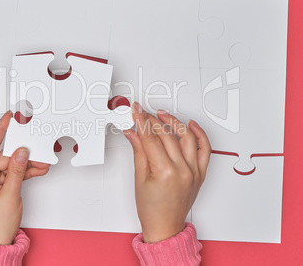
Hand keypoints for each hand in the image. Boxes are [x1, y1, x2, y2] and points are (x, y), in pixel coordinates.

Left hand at [0, 111, 49, 244]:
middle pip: (7, 155)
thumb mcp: (9, 195)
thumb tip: (21, 152)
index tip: (9, 117)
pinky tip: (39, 169)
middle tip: (37, 144)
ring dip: (29, 163)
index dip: (0, 130)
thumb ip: (16, 171)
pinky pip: (17, 173)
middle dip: (24, 152)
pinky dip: (28, 171)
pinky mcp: (4, 185)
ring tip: (43, 162)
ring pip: (15, 164)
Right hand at [124, 103, 210, 242]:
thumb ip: (138, 150)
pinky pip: (204, 149)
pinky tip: (191, 125)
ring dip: (174, 122)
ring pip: (186, 137)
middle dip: (152, 120)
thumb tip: (133, 133)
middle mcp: (183, 170)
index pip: (151, 138)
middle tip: (143, 113)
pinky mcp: (200, 173)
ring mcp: (194, 171)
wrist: (165, 226)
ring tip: (163, 115)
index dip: (141, 122)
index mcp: (165, 172)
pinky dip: (199, 134)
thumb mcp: (139, 178)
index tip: (137, 111)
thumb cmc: (152, 209)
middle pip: (167, 136)